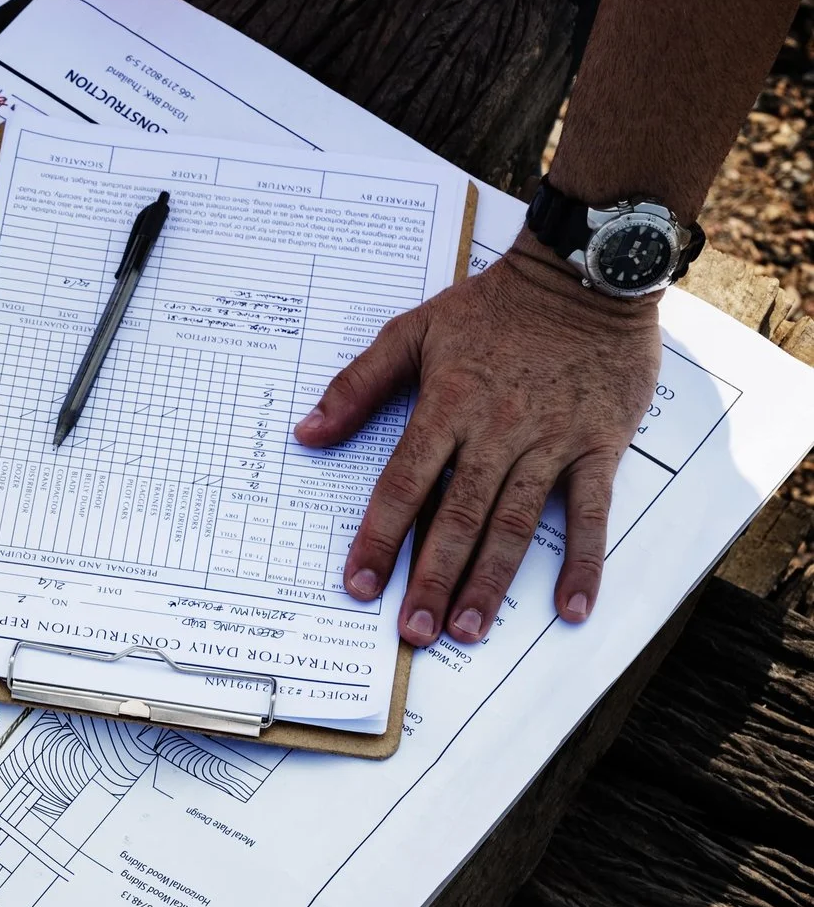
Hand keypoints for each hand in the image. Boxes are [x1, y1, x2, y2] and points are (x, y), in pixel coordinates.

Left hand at [294, 233, 661, 644]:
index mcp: (447, 406)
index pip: (403, 484)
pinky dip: (584, 563)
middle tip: (412, 630)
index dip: (378, 537)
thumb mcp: (414, 331)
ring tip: (466, 630)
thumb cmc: (494, 305)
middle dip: (432, 577)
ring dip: (490, 581)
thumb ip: (357, 385)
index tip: (358, 583)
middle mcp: (497, 431)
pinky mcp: (600, 446)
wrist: (584, 276)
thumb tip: (307, 432)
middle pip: (458, 516)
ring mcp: (551, 442)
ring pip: (515, 523)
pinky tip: (570, 608)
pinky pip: (592, 513)